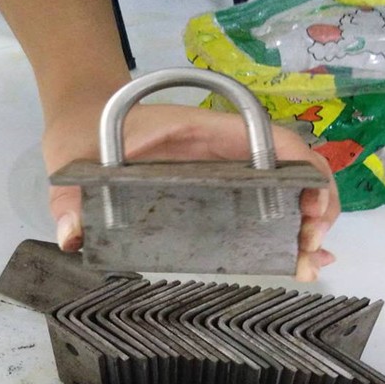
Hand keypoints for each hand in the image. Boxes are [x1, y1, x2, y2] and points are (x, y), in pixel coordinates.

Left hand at [43, 101, 339, 281]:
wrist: (83, 118)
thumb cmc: (85, 127)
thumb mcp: (73, 160)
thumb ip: (71, 196)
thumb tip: (73, 236)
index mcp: (204, 133)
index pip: (273, 143)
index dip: (306, 173)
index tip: (310, 215)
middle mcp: (224, 152)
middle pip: (290, 173)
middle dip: (313, 211)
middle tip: (309, 255)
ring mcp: (221, 173)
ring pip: (279, 195)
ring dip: (302, 227)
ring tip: (307, 265)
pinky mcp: (213, 194)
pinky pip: (256, 208)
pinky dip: (280, 232)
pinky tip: (291, 260)